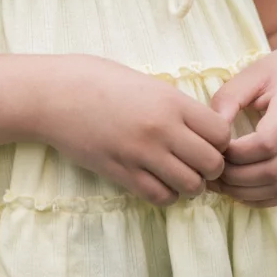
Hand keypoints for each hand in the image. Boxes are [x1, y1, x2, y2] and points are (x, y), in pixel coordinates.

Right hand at [35, 55, 233, 207]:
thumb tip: (202, 127)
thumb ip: (175, 105)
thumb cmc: (98, 80)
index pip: (221, 134)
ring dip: (190, 184)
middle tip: (197, 162)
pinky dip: (166, 194)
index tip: (208, 140)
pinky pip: (160, 197)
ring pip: (190, 186)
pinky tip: (158, 181)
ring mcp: (141, 154)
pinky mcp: (121, 173)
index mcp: (171, 102)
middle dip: (210, 168)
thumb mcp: (146, 82)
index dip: (220, 141)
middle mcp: (161, 129)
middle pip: (212, 164)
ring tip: (179, 174)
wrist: (55, 95)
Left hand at [205, 42, 276, 208]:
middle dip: (235, 177)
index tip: (216, 146)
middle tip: (210, 169)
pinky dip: (263, 198)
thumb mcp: (254, 72)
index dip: (236, 152)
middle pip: (273, 172)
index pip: (267, 143)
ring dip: (246, 192)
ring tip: (221, 182)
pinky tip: (241, 190)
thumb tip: (209, 133)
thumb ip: (229, 99)